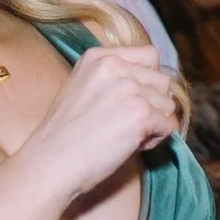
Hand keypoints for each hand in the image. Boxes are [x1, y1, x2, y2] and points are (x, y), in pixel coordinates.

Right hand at [19, 44, 181, 200]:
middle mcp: (115, 66)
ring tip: (125, 136)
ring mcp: (130, 88)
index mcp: (100, 57)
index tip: (128, 102)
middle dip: (152, 104)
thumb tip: (154, 85)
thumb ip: (114, 79)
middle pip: (162, 81)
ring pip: (167, 104)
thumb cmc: (65, 136)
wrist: (51, 163)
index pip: (149, 55)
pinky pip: (168, 125)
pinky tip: (129, 146)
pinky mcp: (141, 113)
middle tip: (125, 124)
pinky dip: (154, 140)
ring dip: (153, 123)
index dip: (147, 82)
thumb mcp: (82, 89)